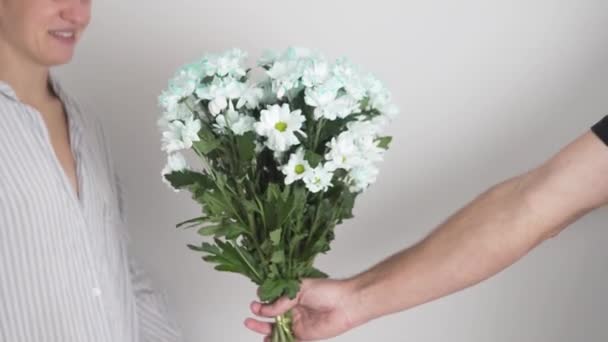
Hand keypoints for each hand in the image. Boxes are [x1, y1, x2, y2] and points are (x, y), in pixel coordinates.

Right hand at [244, 278, 361, 340]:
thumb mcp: (299, 290)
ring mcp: (298, 323)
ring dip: (264, 329)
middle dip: (260, 316)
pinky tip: (266, 341)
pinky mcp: (304, 335)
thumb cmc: (327, 291)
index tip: (254, 303)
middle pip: (272, 315)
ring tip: (252, 326)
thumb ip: (281, 302)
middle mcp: (294, 309)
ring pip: (277, 328)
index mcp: (293, 295)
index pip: (273, 300)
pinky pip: (288, 340)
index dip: (263, 302)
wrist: (346, 304)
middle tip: (249, 317)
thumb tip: (264, 309)